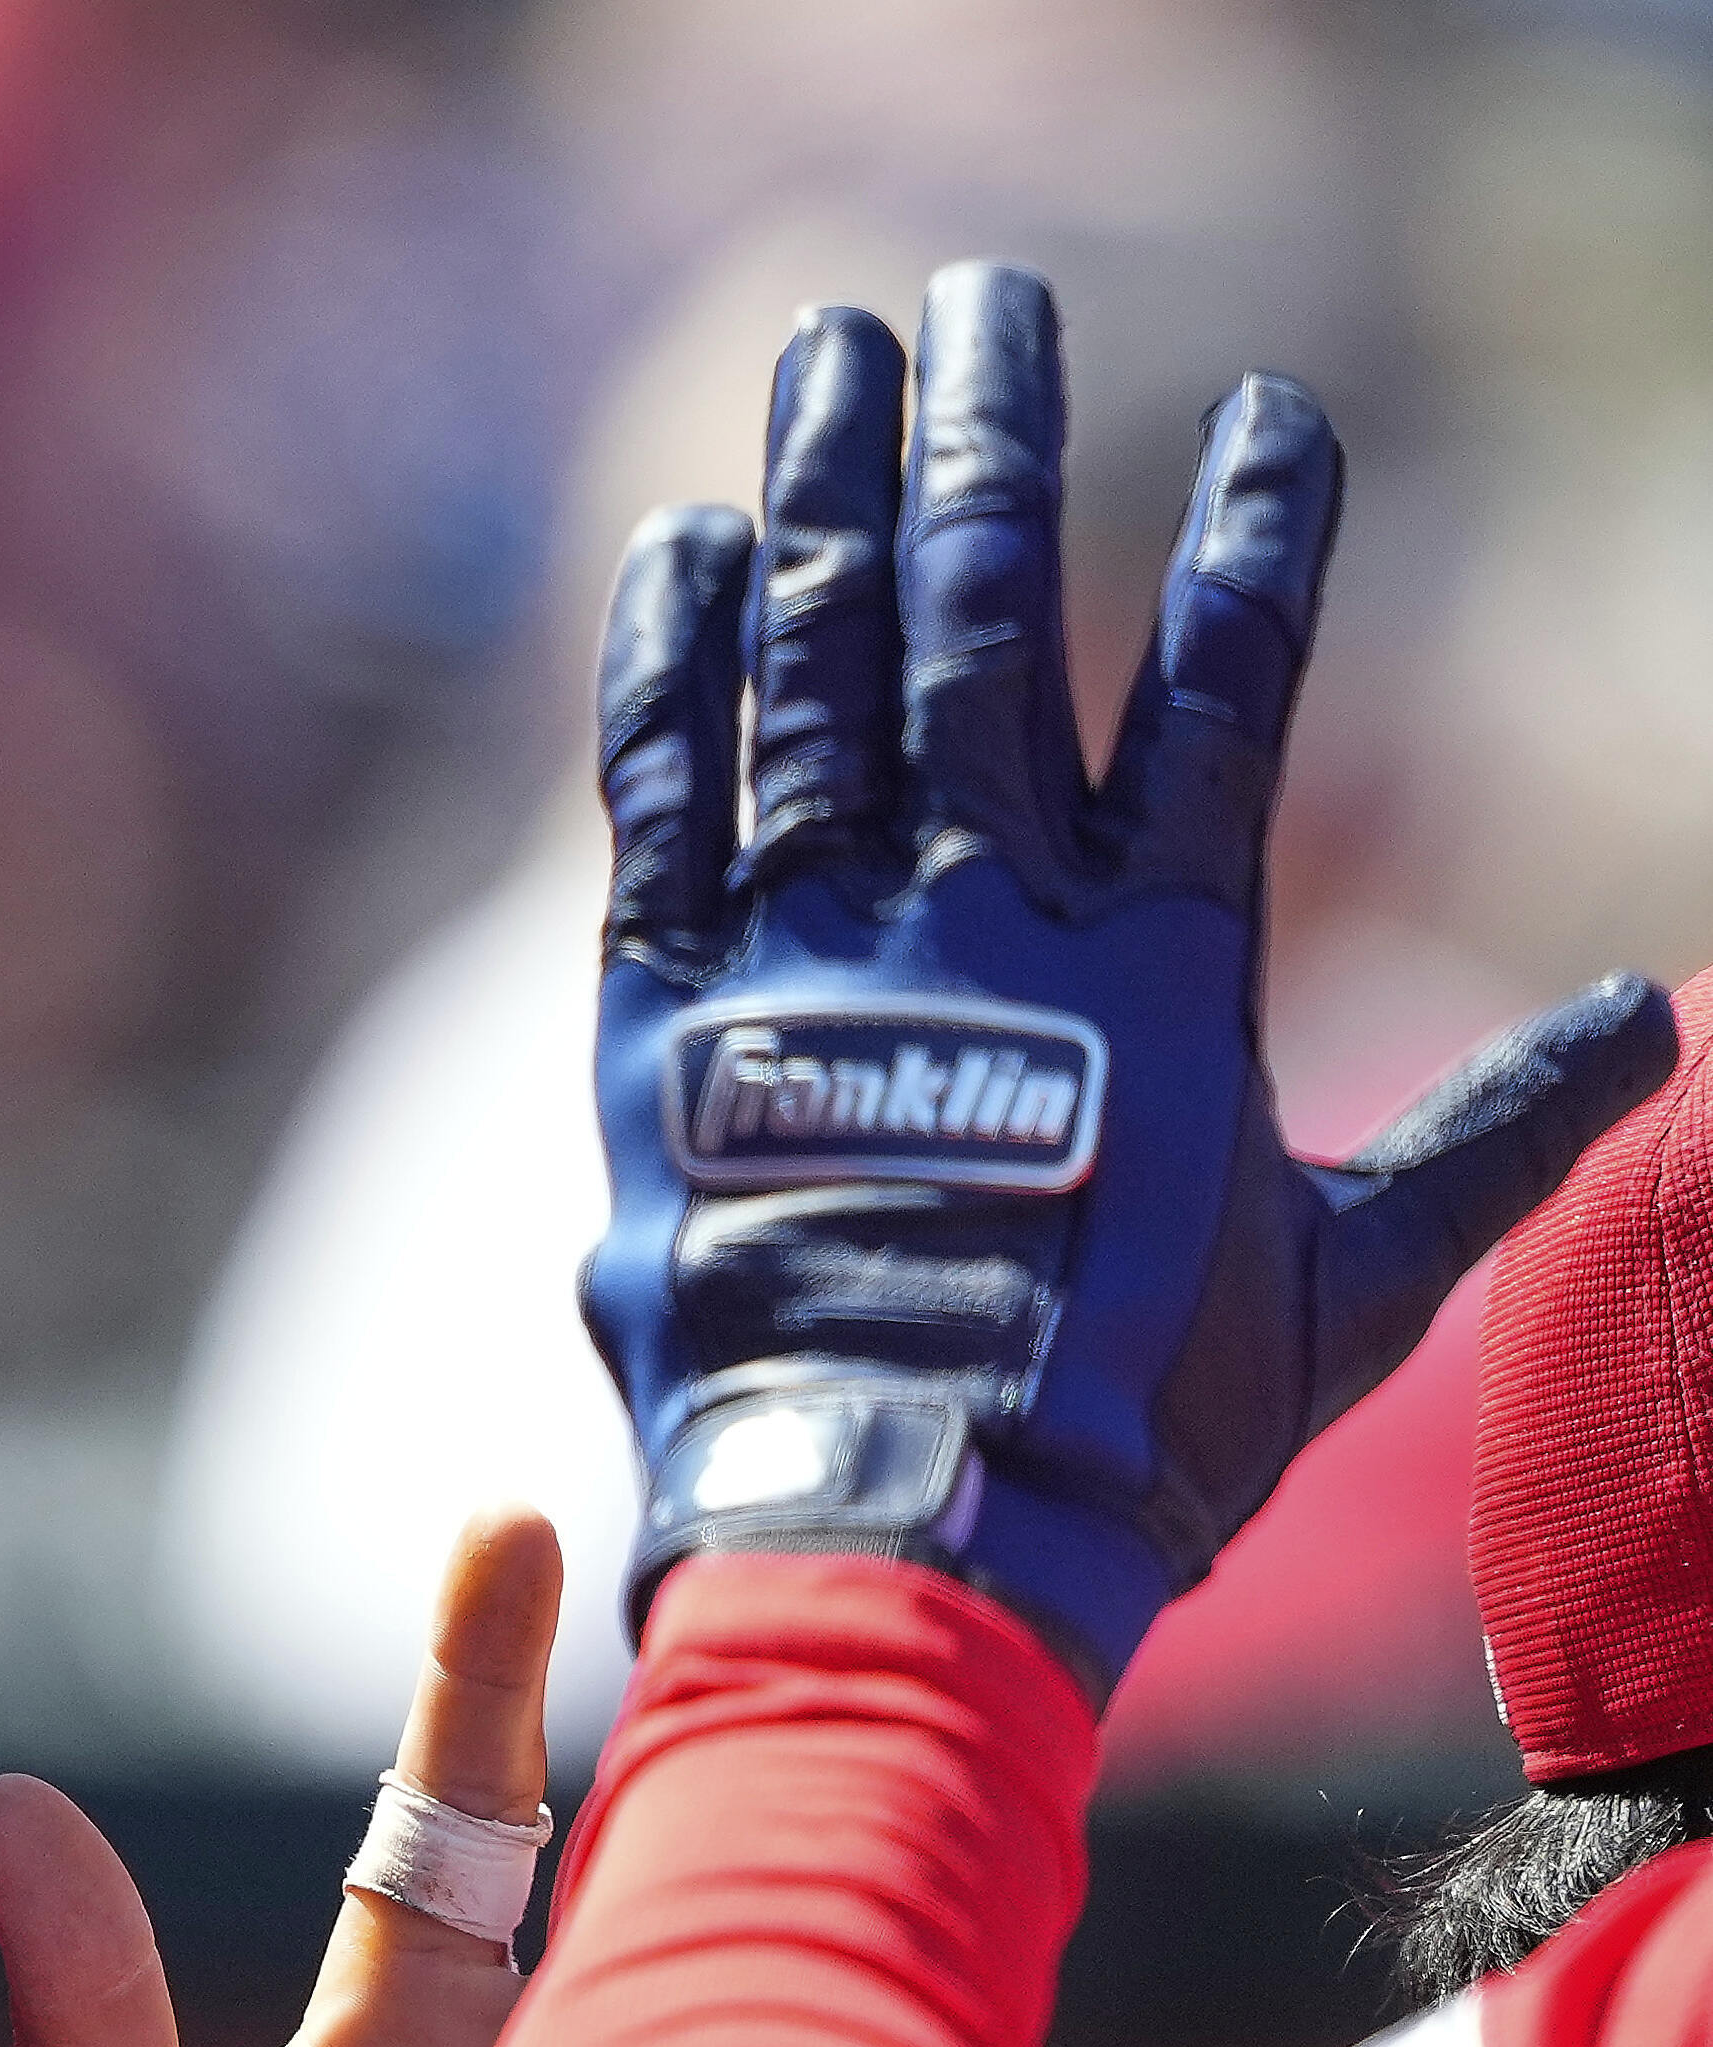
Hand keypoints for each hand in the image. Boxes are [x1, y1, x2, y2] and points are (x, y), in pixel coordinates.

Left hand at [582, 265, 1671, 1698]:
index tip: (1281, 410)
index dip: (1259, 538)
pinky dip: (666, 662)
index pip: (1228, 686)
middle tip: (982, 295)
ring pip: (815, 666)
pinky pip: (658, 798)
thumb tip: (1653, 1032)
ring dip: (822, 490)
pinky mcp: (662, 1021)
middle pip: (985, 617)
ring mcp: (811, 954)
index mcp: (1159, 959)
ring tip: (829, 345)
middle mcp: (979, 919)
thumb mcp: (1352, 1284)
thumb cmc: (1131, 1428)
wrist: (907, 1527)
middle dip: (987, 440)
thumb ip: (1490, 1139)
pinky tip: (674, 544)